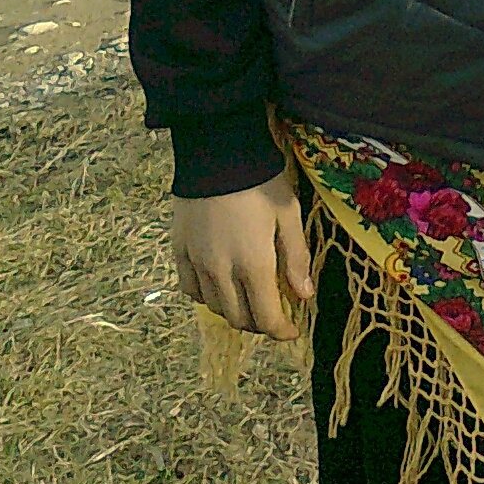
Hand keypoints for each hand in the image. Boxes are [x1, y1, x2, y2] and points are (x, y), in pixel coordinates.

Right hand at [172, 167, 312, 338]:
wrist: (218, 153)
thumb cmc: (262, 182)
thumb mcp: (289, 215)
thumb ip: (296, 257)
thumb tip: (303, 296)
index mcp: (253, 265)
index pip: (266, 317)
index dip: (281, 330)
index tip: (293, 330)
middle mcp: (221, 272)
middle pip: (238, 317)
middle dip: (259, 323)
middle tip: (274, 312)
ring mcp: (197, 263)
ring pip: (214, 307)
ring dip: (234, 310)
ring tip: (248, 297)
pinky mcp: (179, 251)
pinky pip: (190, 288)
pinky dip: (206, 295)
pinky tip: (218, 284)